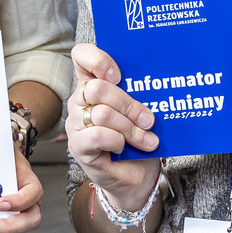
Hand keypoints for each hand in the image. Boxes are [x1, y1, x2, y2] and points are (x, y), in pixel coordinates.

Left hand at [0, 151, 42, 232]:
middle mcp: (24, 200)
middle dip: (7, 227)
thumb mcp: (1, 144)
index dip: (20, 201)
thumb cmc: (2, 150)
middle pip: (29, 220)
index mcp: (28, 181)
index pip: (33, 193)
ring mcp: (11, 210)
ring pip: (8, 229)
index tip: (0, 203)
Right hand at [66, 43, 162, 210]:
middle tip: (148, 119)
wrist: (137, 176)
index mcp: (92, 84)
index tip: (119, 75)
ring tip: (146, 139)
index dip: (98, 59)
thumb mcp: (139, 111)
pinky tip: (125, 147)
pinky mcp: (78, 147)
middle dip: (129, 104)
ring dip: (130, 127)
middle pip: (97, 88)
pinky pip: (99, 135)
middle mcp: (79, 101)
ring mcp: (76, 124)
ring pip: (102, 113)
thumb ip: (138, 94)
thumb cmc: (137, 139)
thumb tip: (155, 84)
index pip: (81, 56)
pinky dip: (118, 140)